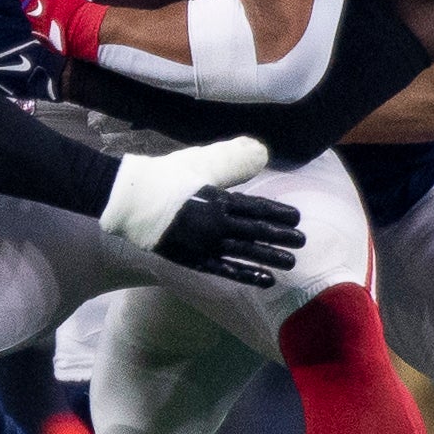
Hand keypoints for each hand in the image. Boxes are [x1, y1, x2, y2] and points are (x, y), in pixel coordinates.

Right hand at [100, 136, 305, 286]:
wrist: (130, 201)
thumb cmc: (164, 178)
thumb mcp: (199, 164)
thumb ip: (229, 164)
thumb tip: (259, 154)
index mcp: (219, 199)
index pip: (258, 208)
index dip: (279, 214)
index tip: (297, 218)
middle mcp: (217, 224)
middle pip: (258, 232)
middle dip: (282, 237)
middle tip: (303, 242)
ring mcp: (206, 245)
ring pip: (247, 253)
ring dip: (271, 258)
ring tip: (291, 262)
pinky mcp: (195, 260)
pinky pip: (226, 270)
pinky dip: (248, 275)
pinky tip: (266, 280)